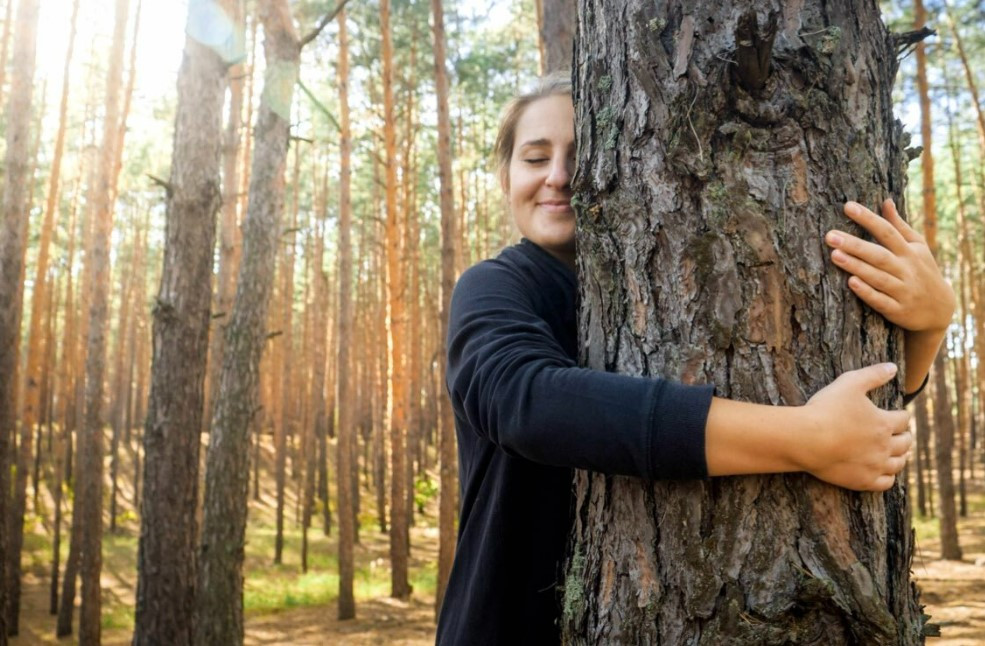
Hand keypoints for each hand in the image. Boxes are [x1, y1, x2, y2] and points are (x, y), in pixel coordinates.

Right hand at [798, 363, 912, 491]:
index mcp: (884, 423)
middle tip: (900, 434)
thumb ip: (873, 374)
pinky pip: (886, 483)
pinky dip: (888, 477)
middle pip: (905, 442)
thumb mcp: (849, 383)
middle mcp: (885, 446)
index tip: (898, 414)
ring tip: (896, 453)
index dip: (901, 415)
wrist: (807, 440)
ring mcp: (875, 465)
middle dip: (904, 436)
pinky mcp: (863, 481)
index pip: (903, 419)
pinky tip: (884, 472)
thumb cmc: (826, 410)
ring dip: (900, 457)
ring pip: (899, 464)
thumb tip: (893, 367)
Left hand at [825, 199, 954, 333]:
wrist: (939, 309)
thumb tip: (886, 201)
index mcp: (909, 252)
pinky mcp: (897, 310)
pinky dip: (867, 292)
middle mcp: (906, 270)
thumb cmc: (922, 271)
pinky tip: (851, 282)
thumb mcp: (917, 247)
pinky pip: (880, 301)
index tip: (848, 206)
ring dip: (856, 266)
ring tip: (834, 254)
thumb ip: (899, 226)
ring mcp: (902, 291)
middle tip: (830, 235)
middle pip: (879, 255)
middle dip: (854, 245)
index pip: (887, 232)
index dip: (868, 218)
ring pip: (877, 277)